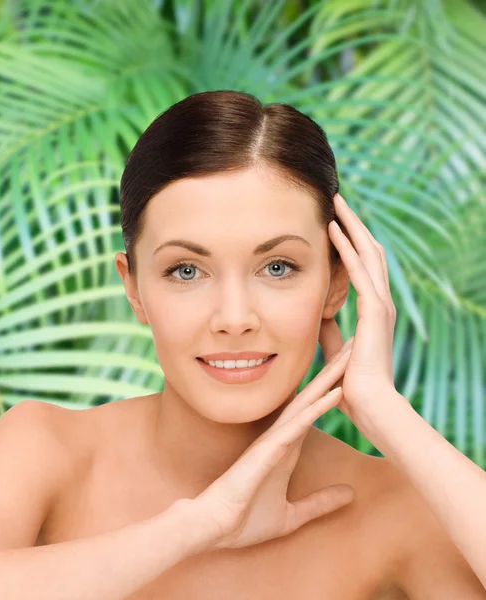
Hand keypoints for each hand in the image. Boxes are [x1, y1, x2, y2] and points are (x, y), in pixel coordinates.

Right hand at [190, 338, 354, 551]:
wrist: (214, 529)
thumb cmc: (245, 520)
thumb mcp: (292, 515)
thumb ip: (320, 503)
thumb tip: (350, 495)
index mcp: (287, 448)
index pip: (315, 411)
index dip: (332, 388)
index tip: (351, 369)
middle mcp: (282, 437)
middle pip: (313, 397)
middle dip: (334, 372)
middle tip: (355, 345)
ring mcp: (274, 440)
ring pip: (307, 403)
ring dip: (329, 379)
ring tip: (349, 355)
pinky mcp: (268, 450)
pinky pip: (298, 424)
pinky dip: (317, 408)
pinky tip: (334, 392)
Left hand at [321, 193, 397, 428]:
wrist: (371, 407)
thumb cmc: (353, 386)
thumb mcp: (335, 351)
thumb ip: (328, 334)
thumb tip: (316, 320)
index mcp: (373, 311)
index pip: (363, 267)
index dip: (351, 243)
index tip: (334, 223)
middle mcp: (380, 302)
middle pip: (369, 251)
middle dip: (353, 225)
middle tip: (336, 201)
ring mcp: (381, 305)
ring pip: (368, 253)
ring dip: (351, 225)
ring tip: (336, 202)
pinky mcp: (375, 312)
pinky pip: (360, 271)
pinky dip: (348, 246)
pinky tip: (334, 228)